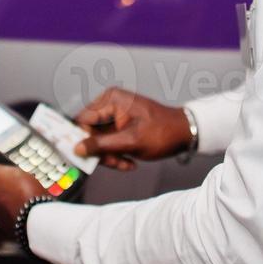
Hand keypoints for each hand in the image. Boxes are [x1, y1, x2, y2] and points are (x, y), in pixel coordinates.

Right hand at [74, 87, 192, 170]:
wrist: (185, 134)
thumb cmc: (164, 132)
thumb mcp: (131, 141)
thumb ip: (102, 145)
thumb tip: (77, 148)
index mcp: (111, 99)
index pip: (83, 120)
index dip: (83, 140)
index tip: (86, 158)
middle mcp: (110, 104)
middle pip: (89, 133)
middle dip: (101, 152)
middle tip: (115, 163)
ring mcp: (114, 116)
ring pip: (98, 142)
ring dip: (110, 156)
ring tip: (125, 163)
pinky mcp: (119, 127)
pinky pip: (108, 144)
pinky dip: (116, 155)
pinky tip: (129, 162)